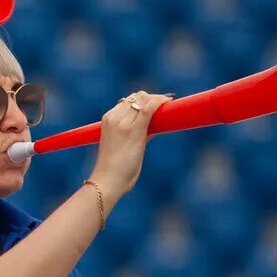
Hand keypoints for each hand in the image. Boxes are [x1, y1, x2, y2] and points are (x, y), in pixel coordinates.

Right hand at [88, 89, 170, 203]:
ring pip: (144, 100)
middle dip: (153, 99)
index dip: (145, 99)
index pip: (129, 100)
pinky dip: (160, 102)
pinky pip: (149, 109)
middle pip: (137, 97)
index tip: (157, 104)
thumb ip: (135, 132)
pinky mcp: (134, 131)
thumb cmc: (115, 167)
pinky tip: (168, 102)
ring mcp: (123, 123)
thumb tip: (154, 126)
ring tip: (168, 107)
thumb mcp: (120, 144)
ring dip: (158, 101)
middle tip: (165, 107)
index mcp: (108, 119)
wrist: (108, 180)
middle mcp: (114, 117)